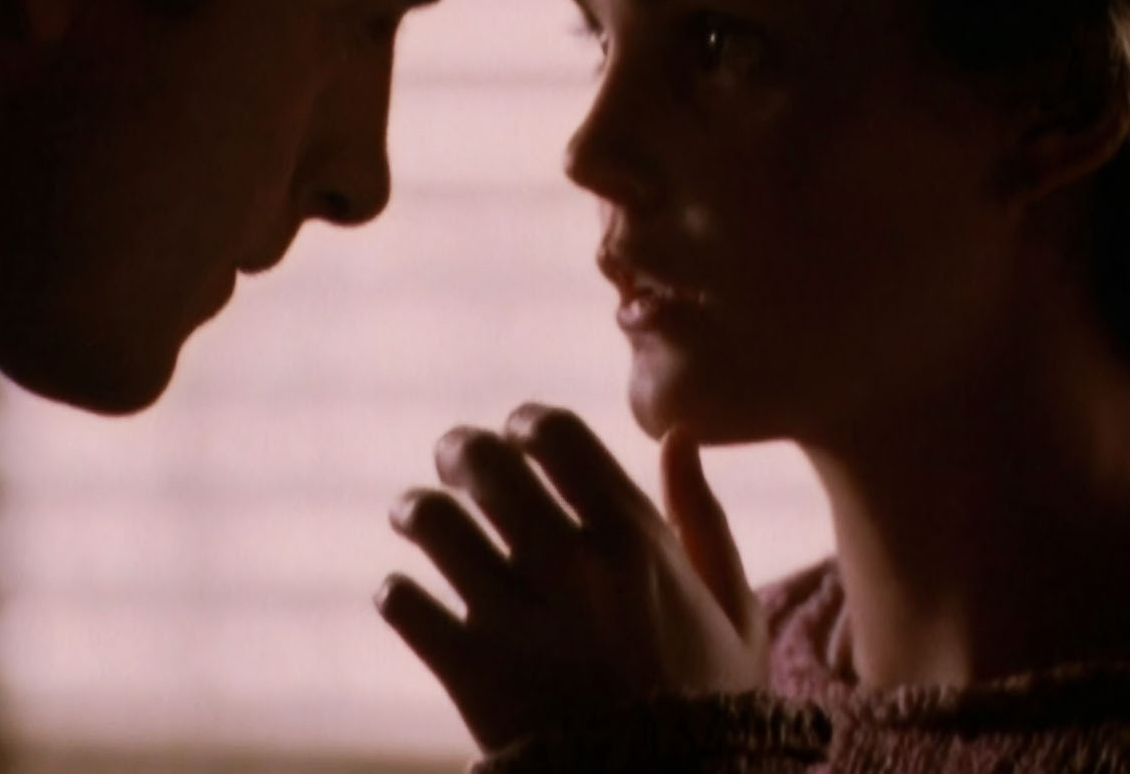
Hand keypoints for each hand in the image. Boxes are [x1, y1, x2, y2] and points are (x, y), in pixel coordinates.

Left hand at [376, 403, 768, 751]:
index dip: (527, 422)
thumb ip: (704, 519)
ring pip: (434, 523)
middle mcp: (573, 570)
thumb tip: (675, 435)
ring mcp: (517, 621)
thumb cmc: (711, 708)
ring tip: (414, 517)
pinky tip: (407, 598)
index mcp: (638, 543)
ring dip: (415, 510)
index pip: (558, 435)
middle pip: (485, 464)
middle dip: (458, 450)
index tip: (520, 435)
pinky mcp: (471, 674)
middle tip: (453, 461)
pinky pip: (403, 604)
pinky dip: (395, 594)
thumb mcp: (734, 613)